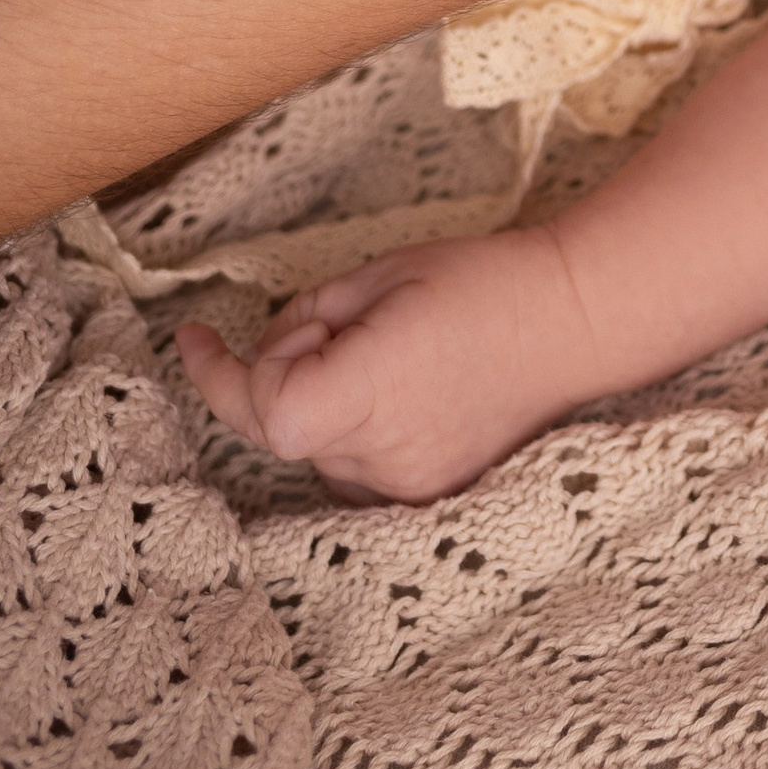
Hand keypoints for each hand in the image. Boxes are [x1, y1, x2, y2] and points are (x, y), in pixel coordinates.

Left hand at [176, 226, 600, 503]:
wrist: (573, 323)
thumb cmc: (483, 283)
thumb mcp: (381, 273)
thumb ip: (306, 316)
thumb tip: (271, 352)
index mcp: (369, 391)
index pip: (265, 408)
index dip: (223, 372)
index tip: (195, 336)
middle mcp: (382, 454)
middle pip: (279, 428)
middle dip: (279, 370)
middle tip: (332, 320)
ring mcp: (404, 484)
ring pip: (311, 450)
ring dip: (317, 401)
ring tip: (384, 349)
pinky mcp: (423, 495)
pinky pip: (349, 467)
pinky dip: (349, 430)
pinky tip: (394, 390)